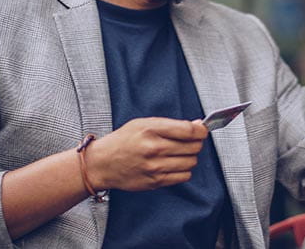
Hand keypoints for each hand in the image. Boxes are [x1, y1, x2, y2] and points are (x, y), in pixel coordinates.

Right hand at [87, 117, 207, 190]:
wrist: (102, 163)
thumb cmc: (123, 141)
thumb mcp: (143, 123)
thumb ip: (170, 124)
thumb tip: (196, 125)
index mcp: (151, 129)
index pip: (189, 130)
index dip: (201, 130)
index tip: (202, 130)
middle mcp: (154, 148)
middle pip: (193, 146)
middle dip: (196, 143)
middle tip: (189, 141)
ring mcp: (155, 167)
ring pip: (191, 162)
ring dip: (190, 157)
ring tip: (179, 153)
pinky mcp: (156, 181)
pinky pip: (183, 176)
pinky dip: (184, 170)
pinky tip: (174, 165)